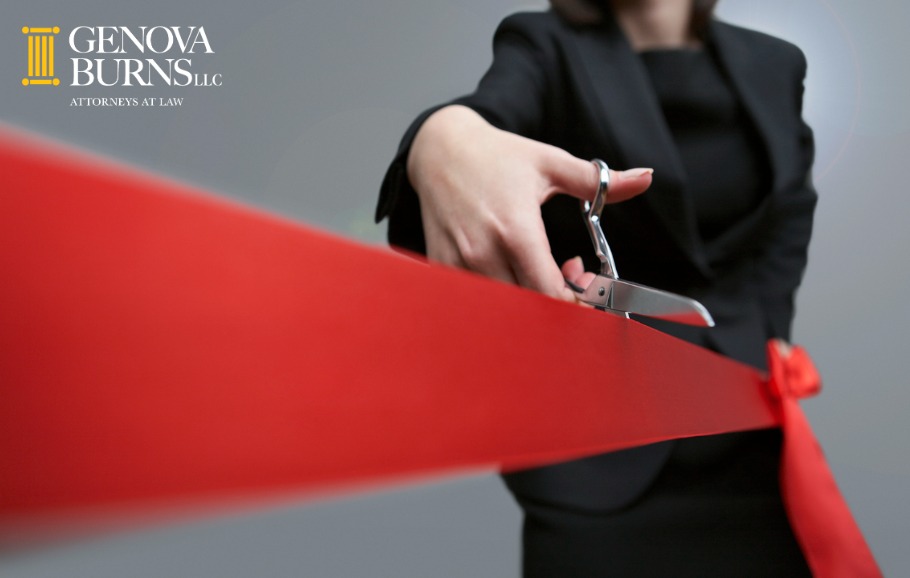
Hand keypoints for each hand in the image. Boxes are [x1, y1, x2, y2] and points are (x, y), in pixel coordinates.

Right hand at [407, 105, 652, 300]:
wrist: (439, 150)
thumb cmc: (495, 156)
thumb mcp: (549, 163)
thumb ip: (598, 181)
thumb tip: (644, 178)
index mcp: (516, 230)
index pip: (551, 294)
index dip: (576, 301)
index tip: (586, 283)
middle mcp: (484, 252)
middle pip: (529, 308)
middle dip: (557, 300)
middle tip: (568, 274)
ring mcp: (460, 264)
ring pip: (503, 307)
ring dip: (527, 298)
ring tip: (537, 269)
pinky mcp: (443, 268)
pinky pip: (476, 299)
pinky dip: (499, 294)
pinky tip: (509, 270)